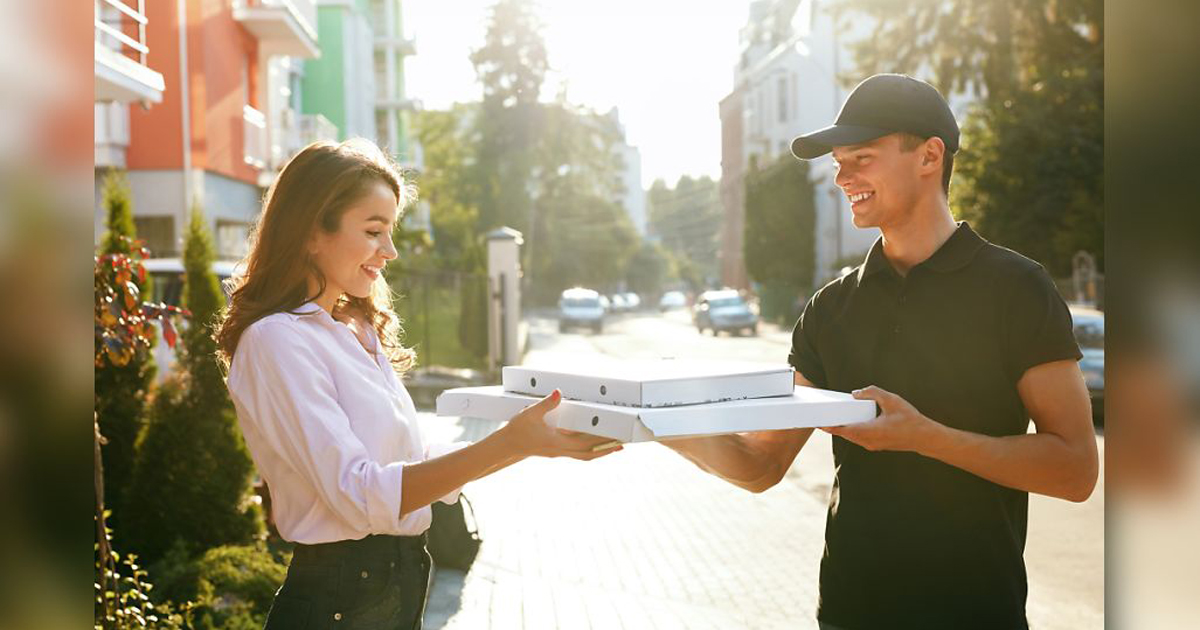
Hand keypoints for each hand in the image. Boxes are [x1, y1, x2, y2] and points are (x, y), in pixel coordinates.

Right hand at [500, 390, 623, 460]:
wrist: (507, 446)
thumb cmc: (517, 430)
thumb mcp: (531, 413)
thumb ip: (546, 403)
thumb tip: (559, 392)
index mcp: (557, 443)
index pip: (584, 445)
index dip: (601, 443)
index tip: (614, 440)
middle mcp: (560, 450)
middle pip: (589, 453)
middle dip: (606, 449)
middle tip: (623, 443)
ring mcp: (559, 452)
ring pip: (585, 455)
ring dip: (600, 451)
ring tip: (615, 446)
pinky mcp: (556, 450)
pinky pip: (578, 453)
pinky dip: (590, 450)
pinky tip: (595, 443)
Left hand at [822, 386, 939, 452]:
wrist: (924, 437)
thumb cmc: (909, 419)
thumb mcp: (892, 400)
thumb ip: (873, 393)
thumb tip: (856, 393)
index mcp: (869, 431)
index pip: (843, 430)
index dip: (829, 426)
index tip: (818, 423)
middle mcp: (868, 441)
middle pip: (845, 434)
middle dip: (834, 426)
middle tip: (822, 417)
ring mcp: (872, 445)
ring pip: (852, 437)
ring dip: (843, 429)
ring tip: (834, 418)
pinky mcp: (876, 445)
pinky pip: (859, 439)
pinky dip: (852, 431)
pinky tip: (851, 423)